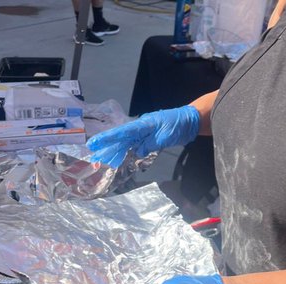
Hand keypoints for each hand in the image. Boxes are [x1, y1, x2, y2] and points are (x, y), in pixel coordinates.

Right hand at [86, 105, 200, 167]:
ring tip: (106, 160)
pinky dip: (129, 152)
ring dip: (117, 152)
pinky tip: (123, 158)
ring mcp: (145, 133)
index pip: (122, 133)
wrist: (190, 121)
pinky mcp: (151, 139)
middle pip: (122, 139)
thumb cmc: (179, 125)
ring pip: (128, 144)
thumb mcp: (165, 135)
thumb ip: (151, 144)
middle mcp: (141, 128)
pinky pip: (137, 146)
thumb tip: (137, 152)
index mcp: (142, 125)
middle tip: (96, 157)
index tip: (95, 144)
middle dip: (108, 148)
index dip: (108, 139)